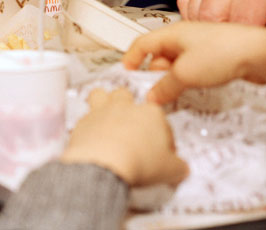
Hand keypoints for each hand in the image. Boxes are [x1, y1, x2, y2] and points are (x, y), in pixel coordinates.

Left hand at [61, 88, 187, 186]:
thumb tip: (180, 168)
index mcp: (151, 113)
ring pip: (102, 94)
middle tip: (132, 130)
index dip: (163, 138)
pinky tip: (93, 139)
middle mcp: (126, 106)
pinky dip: (89, 125)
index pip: (161, 121)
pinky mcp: (84, 120)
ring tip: (108, 119)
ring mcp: (103, 110)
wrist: (105, 162)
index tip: (161, 154)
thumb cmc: (141, 162)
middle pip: (129, 98)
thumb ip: (178, 166)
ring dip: (104, 103)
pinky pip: (85, 116)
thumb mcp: (171, 170)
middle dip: (130, 109)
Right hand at [121, 21, 265, 104]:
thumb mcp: (186, 73)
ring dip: (171, 79)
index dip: (131, 58)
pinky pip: (192, 68)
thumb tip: (152, 97)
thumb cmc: (223, 52)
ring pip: (176, 63)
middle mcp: (184, 37)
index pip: (141, 43)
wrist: (260, 53)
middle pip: (158, 55)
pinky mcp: (214, 57)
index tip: (126, 74)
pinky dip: (186, 79)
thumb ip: (165, 86)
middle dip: (153, 74)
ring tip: (171, 95)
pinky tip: (190, 90)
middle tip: (151, 93)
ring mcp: (200, 46)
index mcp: (172, 33)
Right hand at [178, 0, 265, 43]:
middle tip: (238, 49)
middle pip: (210, 15)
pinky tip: (213, 24)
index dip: (245, 43)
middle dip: (221, 37)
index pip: (239, 21)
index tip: (253, 55)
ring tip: (228, 38)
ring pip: (194, 8)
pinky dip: (193, 15)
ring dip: (206, 27)